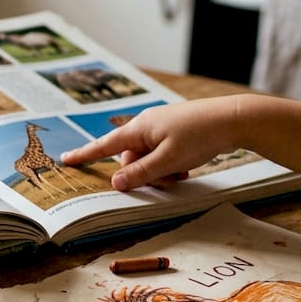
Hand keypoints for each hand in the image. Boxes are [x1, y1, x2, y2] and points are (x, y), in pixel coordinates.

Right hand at [59, 97, 243, 191]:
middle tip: (167, 179)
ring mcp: (162, 126)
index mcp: (139, 128)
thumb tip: (116, 182)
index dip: (85, 154)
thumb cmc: (199, 136)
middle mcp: (146, 124)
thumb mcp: (168, 160)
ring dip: (161, 171)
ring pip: (149, 157)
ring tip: (181, 172)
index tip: (66, 160)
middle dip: (144, 173)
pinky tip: (187, 166)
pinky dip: (171, 164)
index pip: (105, 145)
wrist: (233, 118)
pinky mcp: (175, 130)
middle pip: (131, 157)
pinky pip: (163, 152)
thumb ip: (141, 173)